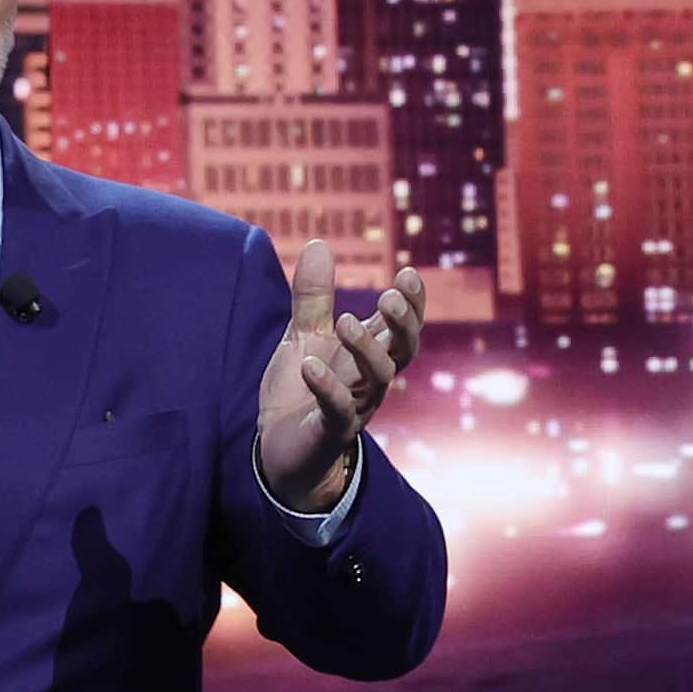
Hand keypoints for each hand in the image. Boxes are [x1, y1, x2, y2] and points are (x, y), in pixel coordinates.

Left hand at [255, 241, 423, 512]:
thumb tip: (318, 243)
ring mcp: (356, 407)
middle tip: (389, 296)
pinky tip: (310, 366)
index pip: (402, 327)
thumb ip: (313, 295)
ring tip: (343, 321)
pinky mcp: (331, 431)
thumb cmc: (301, 390)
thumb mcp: (304, 335)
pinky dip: (327, 387)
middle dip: (403, 323)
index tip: (408, 273)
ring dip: (365, 348)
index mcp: (369, 354)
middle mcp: (371, 380)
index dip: (412, 303)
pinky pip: (338, 411)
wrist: (280, 448)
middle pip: (403, 351)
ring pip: (377, 379)